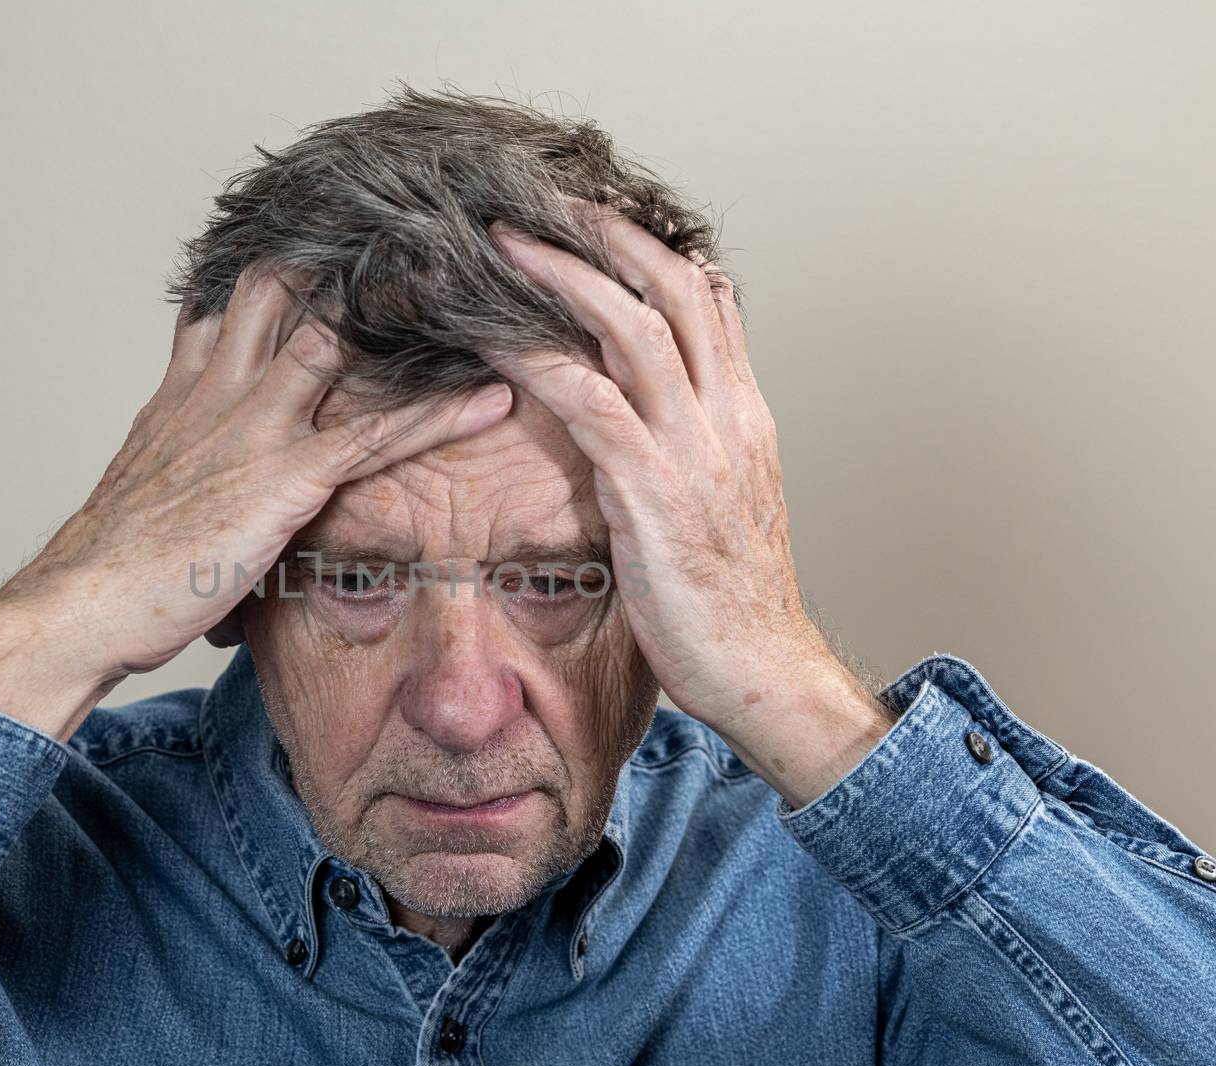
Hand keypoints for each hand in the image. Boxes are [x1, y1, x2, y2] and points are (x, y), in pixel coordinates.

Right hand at [0, 265, 513, 740]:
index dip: (283, 261)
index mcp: (187, 388)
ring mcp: (255, 428)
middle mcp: (220, 390)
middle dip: (345, 259)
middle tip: (413, 228)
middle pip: (285, 292)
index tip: (331, 232)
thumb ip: (183, 442)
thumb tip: (202, 441)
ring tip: (471, 288)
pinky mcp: (285, 478)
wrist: (83, 600)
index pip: (237, 298)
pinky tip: (491, 398)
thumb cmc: (116, 556)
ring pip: (337, 346)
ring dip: (406, 318)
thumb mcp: (147, 479)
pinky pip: (377, 436)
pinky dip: (440, 415)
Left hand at [487, 206, 892, 803]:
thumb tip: (655, 400)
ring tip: (510, 244)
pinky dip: (542, 360)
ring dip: (565, 277)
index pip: (709, 305)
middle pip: (673, 292)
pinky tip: (498, 339)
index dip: (656, 250)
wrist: (762, 669)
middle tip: (554, 200)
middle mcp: (727, 418)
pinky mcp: (654, 493)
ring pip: (632, 329)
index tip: (606, 216)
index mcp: (744, 416)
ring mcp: (694, 451)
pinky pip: (592, 404)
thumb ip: (696, 441)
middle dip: (611, 237)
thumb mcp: (723, 500)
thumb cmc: (732, 597)